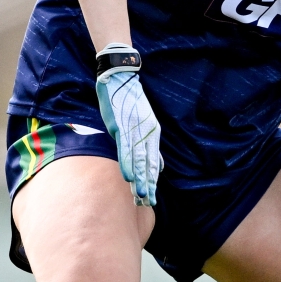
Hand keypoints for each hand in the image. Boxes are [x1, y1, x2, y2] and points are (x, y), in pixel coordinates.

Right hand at [95, 66, 162, 205]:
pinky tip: (129, 176)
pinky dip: (128, 163)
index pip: (153, 163)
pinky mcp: (122, 127)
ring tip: (140, 195)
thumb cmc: (129, 101)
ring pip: (139, 159)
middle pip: (148, 165)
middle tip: (149, 203)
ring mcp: (134, 131)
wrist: (120, 78)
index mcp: (151, 134)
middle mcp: (146, 134)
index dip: (152, 181)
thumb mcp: (145, 122)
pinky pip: (126, 149)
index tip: (151, 198)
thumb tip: (160, 165)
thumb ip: (150, 144)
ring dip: (140, 178)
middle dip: (149, 185)